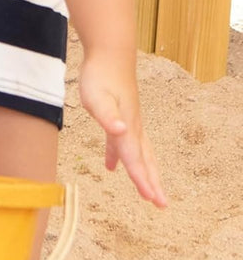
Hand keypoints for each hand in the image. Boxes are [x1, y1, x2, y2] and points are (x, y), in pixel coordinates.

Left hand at [79, 51, 166, 207]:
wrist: (110, 55)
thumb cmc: (101, 76)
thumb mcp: (97, 97)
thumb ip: (107, 115)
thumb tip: (120, 130)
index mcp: (126, 127)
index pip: (134, 159)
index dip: (143, 180)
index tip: (153, 200)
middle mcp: (132, 128)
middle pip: (143, 160)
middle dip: (151, 182)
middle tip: (161, 204)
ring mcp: (129, 122)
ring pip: (139, 154)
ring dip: (143, 173)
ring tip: (148, 193)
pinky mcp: (122, 117)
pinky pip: (124, 144)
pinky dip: (121, 158)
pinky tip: (111, 166)